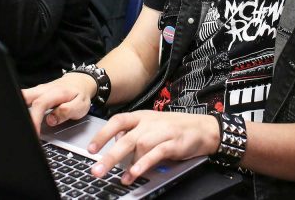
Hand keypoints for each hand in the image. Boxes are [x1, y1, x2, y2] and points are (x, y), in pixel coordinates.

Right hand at [22, 72, 98, 133]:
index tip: (34, 132)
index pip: (40, 104)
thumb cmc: (79, 95)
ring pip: (22, 97)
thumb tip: (51, 120)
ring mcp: (38, 91)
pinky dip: (22, 110)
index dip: (34, 119)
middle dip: (20, 113)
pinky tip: (26, 120)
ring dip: (20, 110)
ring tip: (24, 126)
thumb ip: (66, 112)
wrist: (79, 82)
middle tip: (25, 129)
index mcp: (55, 92)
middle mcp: (43, 89)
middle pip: (24, 97)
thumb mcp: (80, 105)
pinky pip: (24, 100)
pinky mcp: (35, 94)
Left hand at [87, 111, 219, 184]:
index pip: (118, 121)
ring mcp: (162, 132)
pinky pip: (156, 154)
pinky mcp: (174, 143)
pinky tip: (135, 174)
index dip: (102, 134)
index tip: (90, 149)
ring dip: (127, 163)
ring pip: (140, 145)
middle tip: (96, 170)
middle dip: (109, 155)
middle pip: (125, 137)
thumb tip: (114, 143)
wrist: (204, 128)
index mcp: (142, 116)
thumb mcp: (152, 125)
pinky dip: (144, 164)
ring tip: (118, 178)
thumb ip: (134, 133)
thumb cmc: (175, 128)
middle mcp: (150, 122)